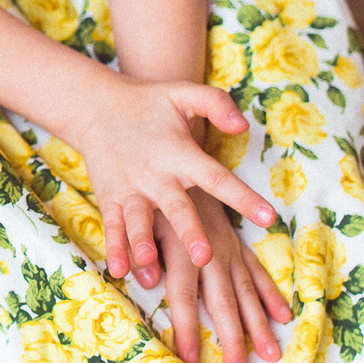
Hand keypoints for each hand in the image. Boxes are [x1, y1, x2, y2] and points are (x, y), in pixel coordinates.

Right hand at [58, 76, 276, 282]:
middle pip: (176, 207)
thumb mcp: (183, 93)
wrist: (95, 106)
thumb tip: (243, 126)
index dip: (242, 196)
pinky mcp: (109, 198)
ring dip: (143, 244)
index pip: (216, 177)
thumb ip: (216, 104)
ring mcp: (130, 189)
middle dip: (190, 232)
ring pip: (138, 221)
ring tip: (150, 265)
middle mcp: (155, 175)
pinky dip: (115, 247)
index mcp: (179, 153)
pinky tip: (119, 269)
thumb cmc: (149, 103)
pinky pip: (112, 226)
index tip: (268, 216)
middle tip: (205, 256)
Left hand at [156, 192, 290, 362]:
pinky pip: (257, 273)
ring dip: (258, 325)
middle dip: (231, 340)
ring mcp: (229, 250)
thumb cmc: (153, 196)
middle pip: (222, 303)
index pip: (184, 297)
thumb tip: (144, 281)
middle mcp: (211, 254)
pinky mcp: (237, 244)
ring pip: (246, 293)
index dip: (186, 328)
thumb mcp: (140, 220)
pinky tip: (283, 317)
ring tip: (271, 355)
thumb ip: (142, 250)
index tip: (190, 360)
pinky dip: (270, 295)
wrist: (182, 160)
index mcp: (183, 250)